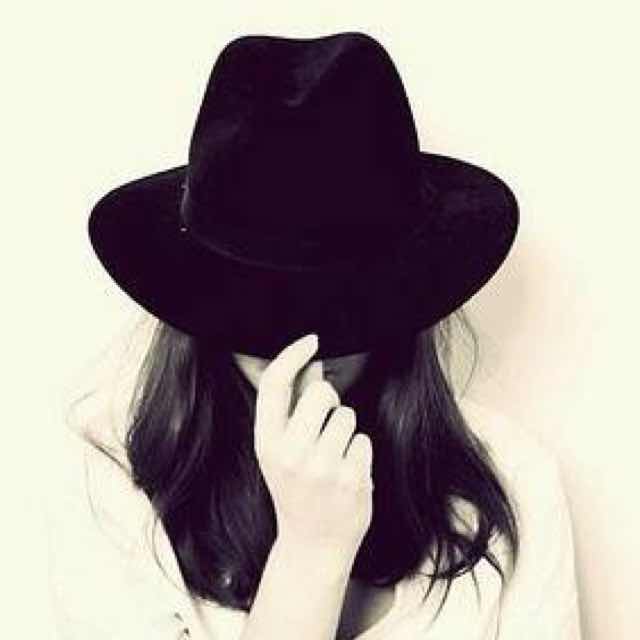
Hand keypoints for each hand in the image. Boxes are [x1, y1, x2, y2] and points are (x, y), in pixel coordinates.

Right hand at [254, 334, 373, 566]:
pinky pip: (364, 439)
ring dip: (345, 431)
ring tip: (333, 457)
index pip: (274, 384)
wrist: (312, 544)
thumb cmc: (295, 489)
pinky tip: (346, 473)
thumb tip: (310, 365)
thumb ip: (293, 410)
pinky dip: (359, 452)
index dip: (292, 354)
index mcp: (266, 442)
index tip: (311, 340)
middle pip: (321, 393)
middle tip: (324, 425)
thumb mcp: (280, 451)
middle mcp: (290, 453)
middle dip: (329, 400)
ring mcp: (322, 468)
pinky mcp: (351, 478)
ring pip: (347, 415)